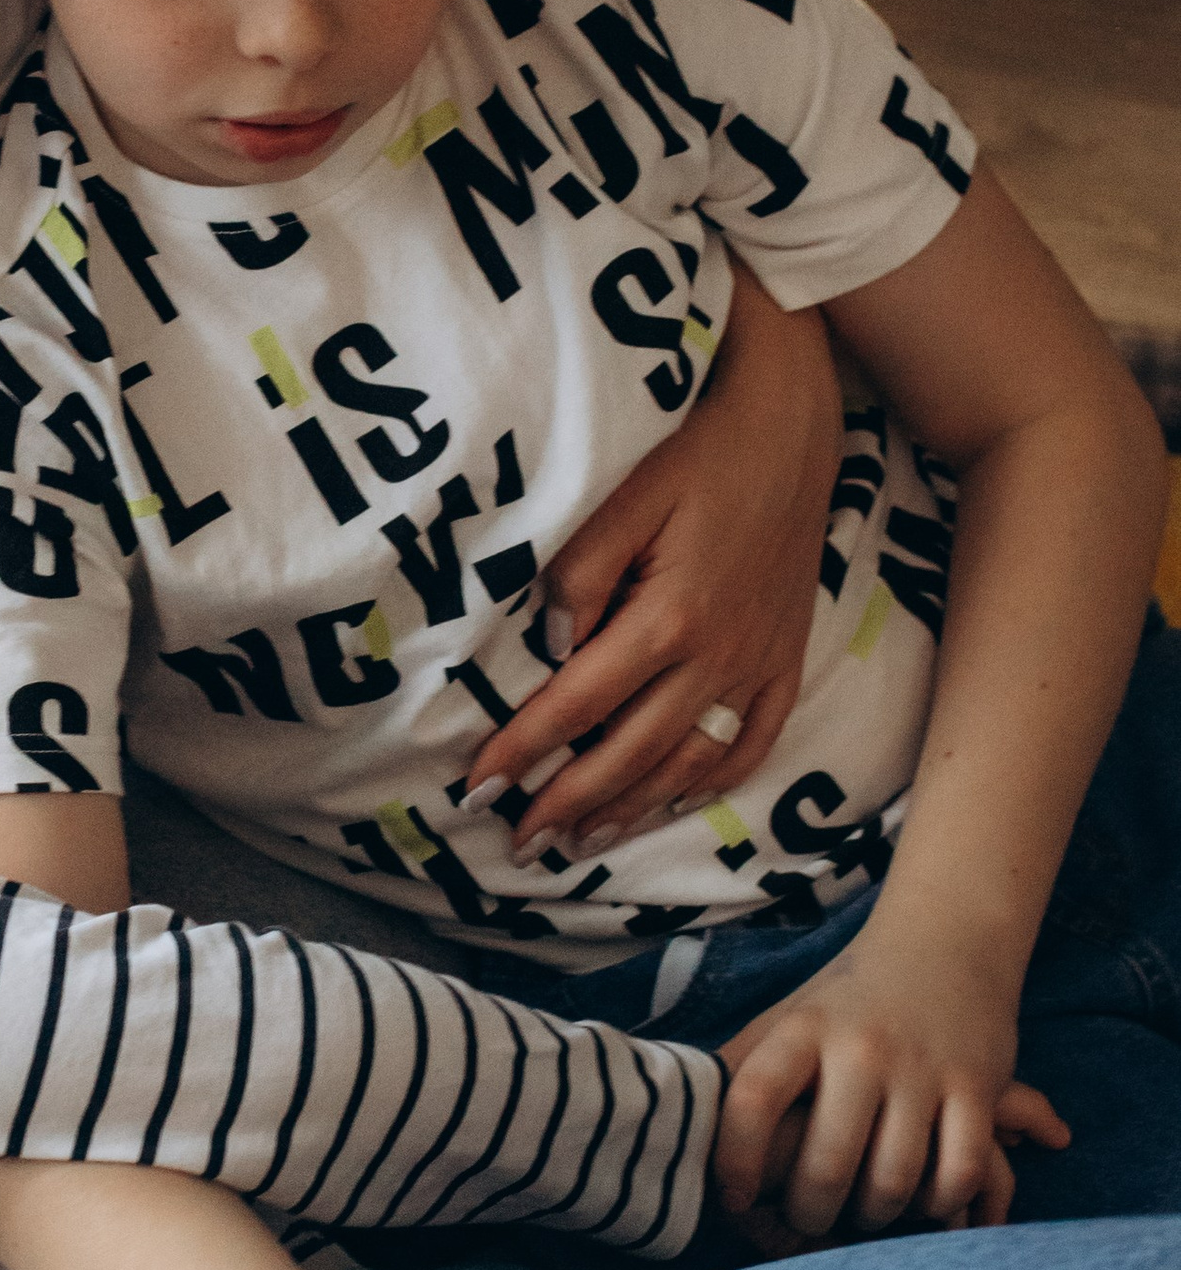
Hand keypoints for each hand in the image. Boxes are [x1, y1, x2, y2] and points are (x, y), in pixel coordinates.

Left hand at [466, 269, 841, 859]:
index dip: (525, 752)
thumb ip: (581, 574)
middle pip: (631, 755)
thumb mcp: (624, 498)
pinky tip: (671, 802)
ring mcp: (759, 665)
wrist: (790, 428)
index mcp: (670, 619)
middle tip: (521, 841)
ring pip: (691, 765)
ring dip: (634, 808)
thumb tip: (548, 644)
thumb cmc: (696, 454)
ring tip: (582, 839)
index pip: (577, 706)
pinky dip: (710, 784)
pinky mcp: (788, 660)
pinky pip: (753, 745)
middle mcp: (719, 658)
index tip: (479, 788)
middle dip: (570, 803)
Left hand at [716, 931, 1068, 1236]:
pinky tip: (921, 1201)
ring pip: (894, 1179)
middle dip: (810, 1212)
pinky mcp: (976, 1086)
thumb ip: (741, 1068)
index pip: (752, 1100)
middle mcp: (860, 1047)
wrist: (944, 942)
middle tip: (807, 1221)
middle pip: (827, 1163)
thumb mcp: (786, 1018)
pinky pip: (959, 1171)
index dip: (736, 1161)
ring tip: (861, 1215)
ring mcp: (922, 1068)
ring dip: (874, 1216)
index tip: (735, 1199)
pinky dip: (938, 1203)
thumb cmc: (847, 1000)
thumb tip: (685, 1131)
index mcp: (801, 1029)